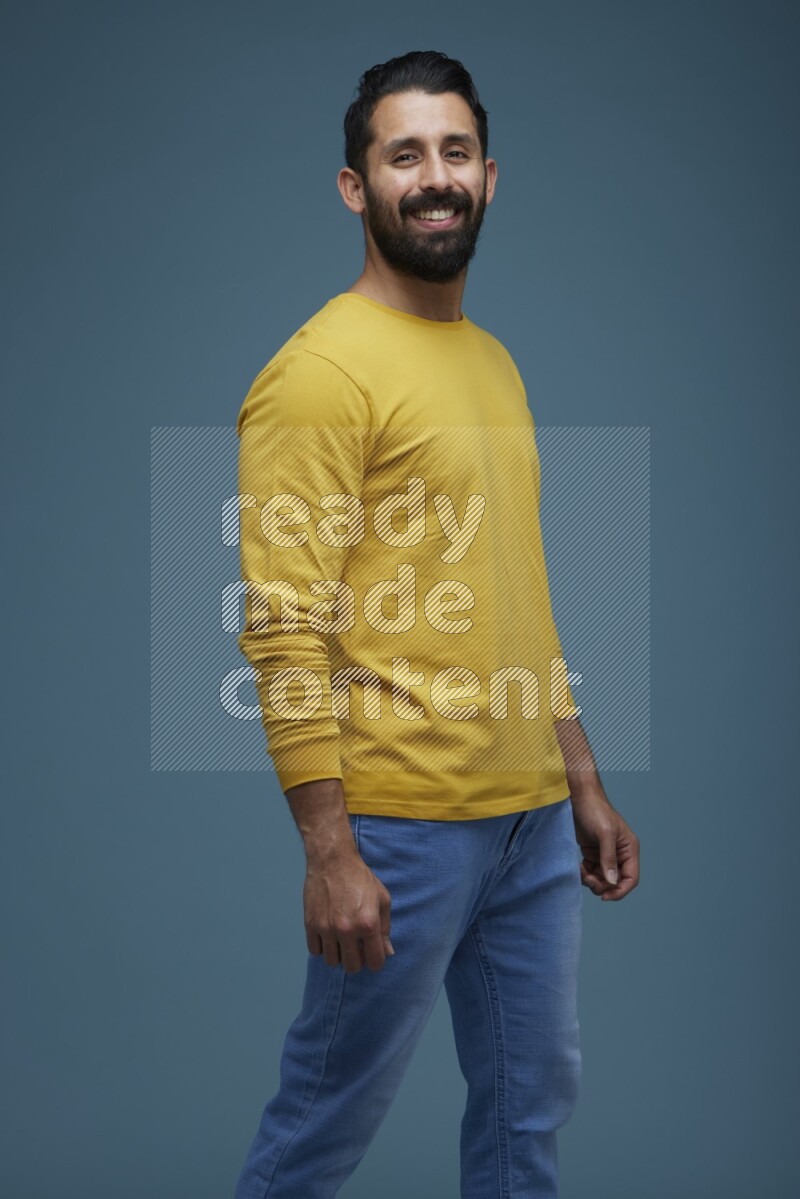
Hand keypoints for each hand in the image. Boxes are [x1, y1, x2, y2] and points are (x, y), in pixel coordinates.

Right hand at [303, 847, 394, 971]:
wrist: (333, 860)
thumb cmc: (360, 878)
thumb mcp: (382, 899)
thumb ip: (385, 928)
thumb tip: (388, 952)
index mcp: (368, 924)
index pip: (375, 962)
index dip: (376, 961)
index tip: (372, 954)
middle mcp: (347, 930)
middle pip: (352, 967)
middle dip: (357, 960)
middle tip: (357, 947)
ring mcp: (327, 928)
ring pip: (332, 961)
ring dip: (339, 954)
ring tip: (341, 939)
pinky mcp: (310, 924)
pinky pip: (315, 951)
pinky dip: (322, 947)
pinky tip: (328, 934)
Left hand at [570, 789, 639, 900]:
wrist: (577, 798)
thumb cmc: (595, 810)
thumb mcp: (604, 833)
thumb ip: (608, 858)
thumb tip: (612, 882)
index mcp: (629, 849)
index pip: (631, 878)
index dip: (620, 890)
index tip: (605, 896)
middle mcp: (619, 854)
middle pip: (615, 882)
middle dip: (603, 886)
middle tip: (589, 880)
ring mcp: (605, 854)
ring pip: (602, 879)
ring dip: (592, 881)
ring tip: (582, 873)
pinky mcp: (591, 853)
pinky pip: (591, 872)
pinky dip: (584, 874)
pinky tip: (578, 868)